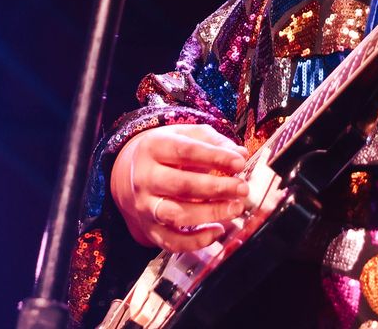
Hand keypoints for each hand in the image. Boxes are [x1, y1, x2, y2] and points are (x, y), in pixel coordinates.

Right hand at [110, 124, 249, 251]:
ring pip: (176, 215)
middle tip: (242, 188)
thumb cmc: (170, 153)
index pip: (185, 150)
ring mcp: (145, 205)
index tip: (239, 162)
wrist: (136, 174)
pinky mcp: (150, 229)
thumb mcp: (188, 136)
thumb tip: (240, 154)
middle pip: (181, 185)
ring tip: (235, 208)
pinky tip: (218, 231)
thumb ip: (215, 142)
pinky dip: (197, 241)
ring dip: (210, 213)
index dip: (215, 157)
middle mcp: (145, 177)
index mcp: (153, 147)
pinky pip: (172, 241)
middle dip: (216, 188)